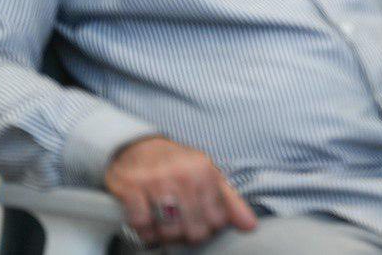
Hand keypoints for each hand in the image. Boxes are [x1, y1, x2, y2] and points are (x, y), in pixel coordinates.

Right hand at [103, 135, 257, 246]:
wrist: (139, 147)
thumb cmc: (177, 165)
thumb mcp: (208, 175)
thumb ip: (230, 201)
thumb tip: (250, 226)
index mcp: (206, 171)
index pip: (218, 220)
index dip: (210, 227)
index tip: (200, 221)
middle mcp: (183, 175)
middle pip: (194, 229)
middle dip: (188, 234)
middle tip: (181, 226)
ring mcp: (156, 181)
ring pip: (169, 231)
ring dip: (165, 234)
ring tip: (164, 224)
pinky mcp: (131, 188)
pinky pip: (141, 224)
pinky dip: (144, 229)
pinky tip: (147, 218)